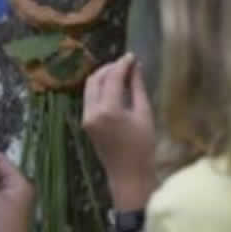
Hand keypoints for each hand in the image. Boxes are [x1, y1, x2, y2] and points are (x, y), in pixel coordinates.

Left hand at [82, 53, 155, 208]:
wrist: (128, 176)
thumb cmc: (143, 147)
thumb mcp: (144, 114)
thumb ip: (137, 88)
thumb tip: (136, 66)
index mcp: (108, 110)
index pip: (112, 77)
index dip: (123, 63)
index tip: (133, 56)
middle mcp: (92, 111)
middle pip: (95, 78)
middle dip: (110, 67)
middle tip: (127, 63)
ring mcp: (86, 117)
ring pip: (89, 87)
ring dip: (103, 76)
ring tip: (121, 72)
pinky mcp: (86, 122)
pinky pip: (90, 98)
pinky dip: (100, 88)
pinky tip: (115, 87)